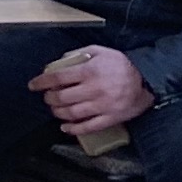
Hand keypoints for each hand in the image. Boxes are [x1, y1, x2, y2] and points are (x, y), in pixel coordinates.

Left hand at [31, 43, 156, 135]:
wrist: (148, 80)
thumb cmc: (121, 64)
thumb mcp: (100, 51)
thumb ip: (78, 54)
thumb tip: (60, 61)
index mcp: (90, 71)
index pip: (58, 78)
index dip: (42, 82)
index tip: (33, 85)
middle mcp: (94, 89)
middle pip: (62, 98)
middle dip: (49, 99)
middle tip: (47, 97)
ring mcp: (103, 106)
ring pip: (72, 113)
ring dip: (58, 113)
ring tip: (55, 109)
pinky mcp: (111, 118)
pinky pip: (89, 127)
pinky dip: (74, 129)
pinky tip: (65, 127)